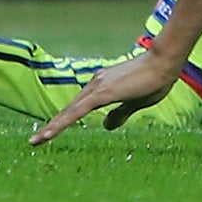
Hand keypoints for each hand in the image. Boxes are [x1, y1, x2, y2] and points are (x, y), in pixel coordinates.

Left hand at [31, 49, 178, 143]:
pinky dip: (60, 124)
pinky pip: (76, 112)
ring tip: (36, 141)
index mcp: (103, 85)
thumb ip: (120, 113)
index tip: (50, 131)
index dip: (64, 119)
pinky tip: (48, 135)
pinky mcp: (102, 93)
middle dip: (52, 125)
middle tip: (35, 140)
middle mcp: (96, 83)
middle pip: (70, 109)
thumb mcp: (136, 101)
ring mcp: (98, 87)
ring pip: (70, 111)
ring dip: (52, 126)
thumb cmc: (156, 78)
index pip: (79, 106)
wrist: (165, 60)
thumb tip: (105, 126)